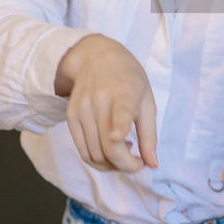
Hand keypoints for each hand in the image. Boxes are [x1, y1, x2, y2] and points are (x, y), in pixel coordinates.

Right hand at [55, 34, 157, 170]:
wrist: (96, 57)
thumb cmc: (128, 80)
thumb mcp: (147, 101)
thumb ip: (150, 135)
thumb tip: (152, 164)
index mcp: (124, 93)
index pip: (121, 111)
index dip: (119, 126)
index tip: (118, 137)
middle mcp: (99, 101)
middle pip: (108, 148)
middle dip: (125, 166)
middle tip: (137, 163)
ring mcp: (81, 110)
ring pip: (94, 155)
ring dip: (112, 165)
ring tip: (125, 152)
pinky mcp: (70, 117)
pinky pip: (82, 151)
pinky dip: (98, 160)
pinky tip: (110, 148)